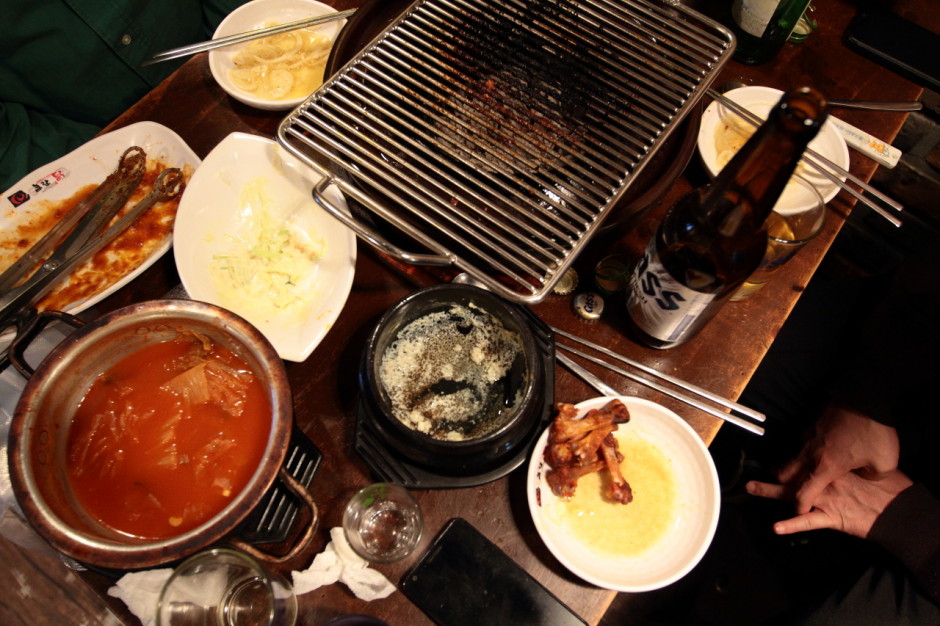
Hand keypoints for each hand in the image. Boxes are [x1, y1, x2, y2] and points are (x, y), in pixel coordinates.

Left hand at [746, 469, 912, 538]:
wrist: (899, 511)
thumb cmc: (888, 489)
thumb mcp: (867, 468)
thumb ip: (851, 464)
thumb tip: (844, 456)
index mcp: (835, 467)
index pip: (808, 462)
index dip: (793, 460)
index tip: (779, 457)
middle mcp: (826, 481)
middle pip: (795, 474)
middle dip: (774, 471)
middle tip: (752, 466)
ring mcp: (826, 500)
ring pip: (794, 494)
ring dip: (770, 491)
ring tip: (750, 487)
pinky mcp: (831, 518)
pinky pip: (808, 522)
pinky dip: (792, 525)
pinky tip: (776, 527)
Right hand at [777, 403, 898, 513]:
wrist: (866, 396)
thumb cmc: (875, 432)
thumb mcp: (884, 464)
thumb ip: (871, 477)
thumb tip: (863, 475)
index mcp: (826, 467)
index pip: (803, 493)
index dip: (799, 506)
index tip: (800, 511)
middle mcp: (811, 453)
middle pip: (783, 473)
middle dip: (784, 484)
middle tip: (791, 490)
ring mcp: (809, 436)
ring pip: (792, 456)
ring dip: (795, 466)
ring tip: (807, 471)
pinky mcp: (812, 424)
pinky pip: (803, 442)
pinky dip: (807, 451)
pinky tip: (822, 450)